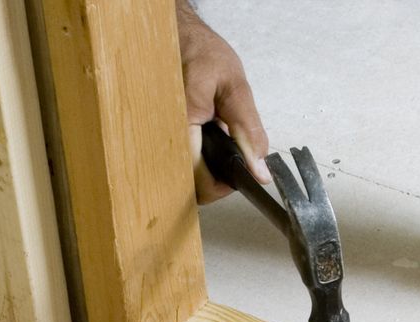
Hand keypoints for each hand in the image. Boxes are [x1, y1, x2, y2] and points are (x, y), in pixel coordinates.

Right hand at [176, 4, 268, 203]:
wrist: (178, 36)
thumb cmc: (203, 54)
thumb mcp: (236, 88)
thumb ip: (248, 131)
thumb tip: (259, 169)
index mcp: (182, 123)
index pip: (198, 181)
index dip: (221, 188)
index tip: (238, 179)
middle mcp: (164, 135)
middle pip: (187, 185)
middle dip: (212, 181)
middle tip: (230, 160)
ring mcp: (159, 137)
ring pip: (182, 177)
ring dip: (204, 171)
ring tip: (218, 144)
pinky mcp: (161, 136)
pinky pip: (178, 162)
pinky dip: (196, 159)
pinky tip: (206, 140)